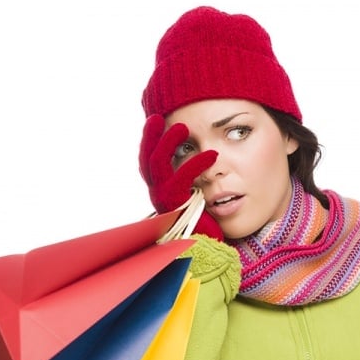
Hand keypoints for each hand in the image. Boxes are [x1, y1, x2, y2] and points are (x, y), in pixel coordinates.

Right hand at [139, 114, 223, 240]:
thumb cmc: (209, 216)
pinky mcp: (177, 207)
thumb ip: (194, 172)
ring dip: (167, 144)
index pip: (149, 160)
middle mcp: (158, 194)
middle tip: (156, 117)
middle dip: (149, 137)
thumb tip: (201, 146)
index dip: (150, 139)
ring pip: (157, 167)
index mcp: (162, 187)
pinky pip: (181, 180)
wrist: (212, 243)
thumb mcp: (199, 188)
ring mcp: (165, 201)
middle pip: (146, 160)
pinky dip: (196, 165)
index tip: (156, 118)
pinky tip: (213, 155)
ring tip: (182, 127)